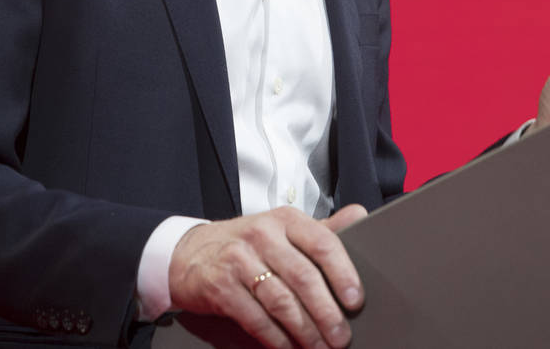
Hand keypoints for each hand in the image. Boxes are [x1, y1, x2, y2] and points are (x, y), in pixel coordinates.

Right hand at [168, 204, 368, 348]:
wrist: (191, 252)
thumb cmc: (248, 244)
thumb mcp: (283, 230)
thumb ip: (322, 229)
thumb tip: (359, 213)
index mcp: (285, 220)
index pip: (321, 243)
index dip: (342, 273)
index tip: (356, 301)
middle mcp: (262, 234)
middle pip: (302, 277)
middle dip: (326, 312)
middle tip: (341, 337)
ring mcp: (239, 259)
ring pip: (280, 300)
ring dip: (304, 330)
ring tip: (320, 348)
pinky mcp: (221, 285)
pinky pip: (255, 317)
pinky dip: (275, 338)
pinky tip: (289, 348)